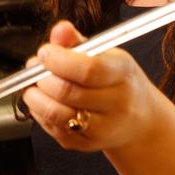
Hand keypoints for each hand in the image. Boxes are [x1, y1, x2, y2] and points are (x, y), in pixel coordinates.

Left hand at [22, 20, 158, 151]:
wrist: (138, 121)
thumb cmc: (118, 82)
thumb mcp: (106, 55)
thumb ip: (77, 41)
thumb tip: (59, 30)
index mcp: (123, 74)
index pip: (89, 70)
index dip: (59, 60)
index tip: (45, 52)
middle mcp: (117, 104)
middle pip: (67, 92)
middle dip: (42, 77)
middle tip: (35, 67)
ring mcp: (102, 128)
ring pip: (56, 113)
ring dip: (35, 97)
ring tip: (35, 85)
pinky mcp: (86, 144)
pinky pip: (53, 127)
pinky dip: (40, 112)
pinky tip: (44, 101)